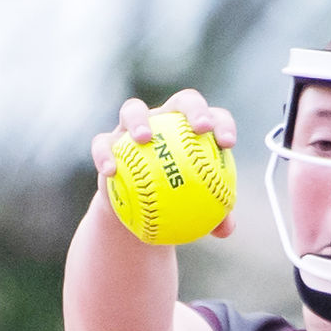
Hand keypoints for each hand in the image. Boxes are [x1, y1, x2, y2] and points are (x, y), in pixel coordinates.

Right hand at [90, 91, 237, 236]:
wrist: (140, 216)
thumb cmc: (177, 210)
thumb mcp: (196, 217)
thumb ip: (214, 218)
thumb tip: (226, 229)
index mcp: (193, 131)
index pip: (214, 118)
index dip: (222, 123)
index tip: (227, 144)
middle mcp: (167, 120)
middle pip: (183, 101)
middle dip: (194, 109)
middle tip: (200, 128)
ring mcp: (134, 127)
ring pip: (134, 109)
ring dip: (139, 119)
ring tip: (144, 138)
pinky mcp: (108, 142)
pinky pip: (103, 144)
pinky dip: (105, 154)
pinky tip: (110, 171)